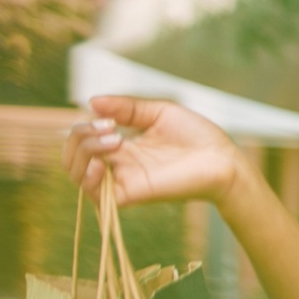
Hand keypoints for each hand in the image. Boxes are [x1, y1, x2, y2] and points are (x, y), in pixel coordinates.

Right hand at [62, 96, 250, 207]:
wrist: (224, 159)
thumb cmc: (199, 137)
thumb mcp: (158, 112)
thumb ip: (125, 108)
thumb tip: (92, 102)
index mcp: (124, 147)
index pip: (83, 142)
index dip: (84, 127)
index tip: (108, 118)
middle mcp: (120, 165)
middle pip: (73, 157)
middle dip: (79, 136)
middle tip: (109, 129)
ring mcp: (124, 180)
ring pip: (77, 174)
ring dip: (83, 151)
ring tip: (112, 140)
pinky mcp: (133, 194)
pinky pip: (95, 195)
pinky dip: (88, 177)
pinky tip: (102, 162)